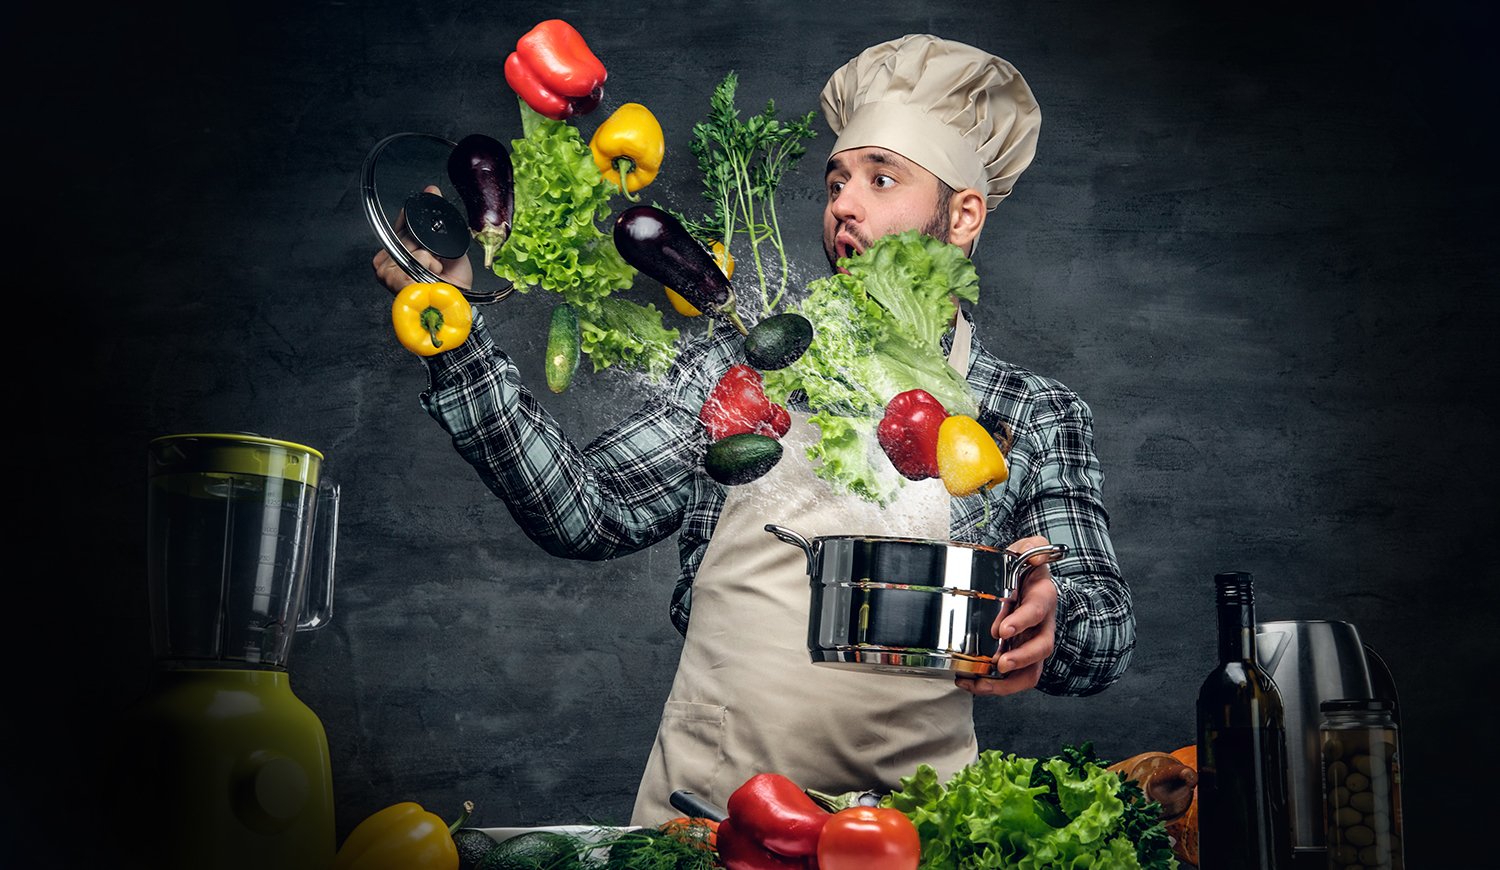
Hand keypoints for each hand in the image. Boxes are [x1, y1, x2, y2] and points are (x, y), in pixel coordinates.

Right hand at [371, 184, 474, 295]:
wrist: (461, 300)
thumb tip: (431, 190)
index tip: (430, 237)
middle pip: (404, 237)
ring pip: (409, 249)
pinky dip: (427, 266)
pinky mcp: (395, 284)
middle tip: (435, 260)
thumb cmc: (453, 278)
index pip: (399, 223)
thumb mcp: (446, 240)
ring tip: (434, 269)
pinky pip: (414, 261)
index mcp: (395, 248)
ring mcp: (388, 273)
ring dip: (428, 259)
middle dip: (425, 246)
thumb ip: (436, 214)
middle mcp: (387, 261)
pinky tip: (431, 276)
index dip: (414, 224)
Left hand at [956, 535, 1058, 696]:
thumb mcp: (1029, 549)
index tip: (1002, 629)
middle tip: (1001, 663)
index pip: (1038, 610)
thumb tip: (1037, 558)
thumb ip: (1034, 547)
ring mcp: (1032, 643)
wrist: (1026, 580)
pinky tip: (969, 682)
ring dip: (1008, 682)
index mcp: (1043, 598)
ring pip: (1032, 671)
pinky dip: (993, 685)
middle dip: (1021, 658)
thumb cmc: (1024, 568)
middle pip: (1042, 648)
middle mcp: (1043, 625)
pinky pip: (1013, 678)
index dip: (1022, 621)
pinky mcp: (1019, 656)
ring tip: (981, 683)